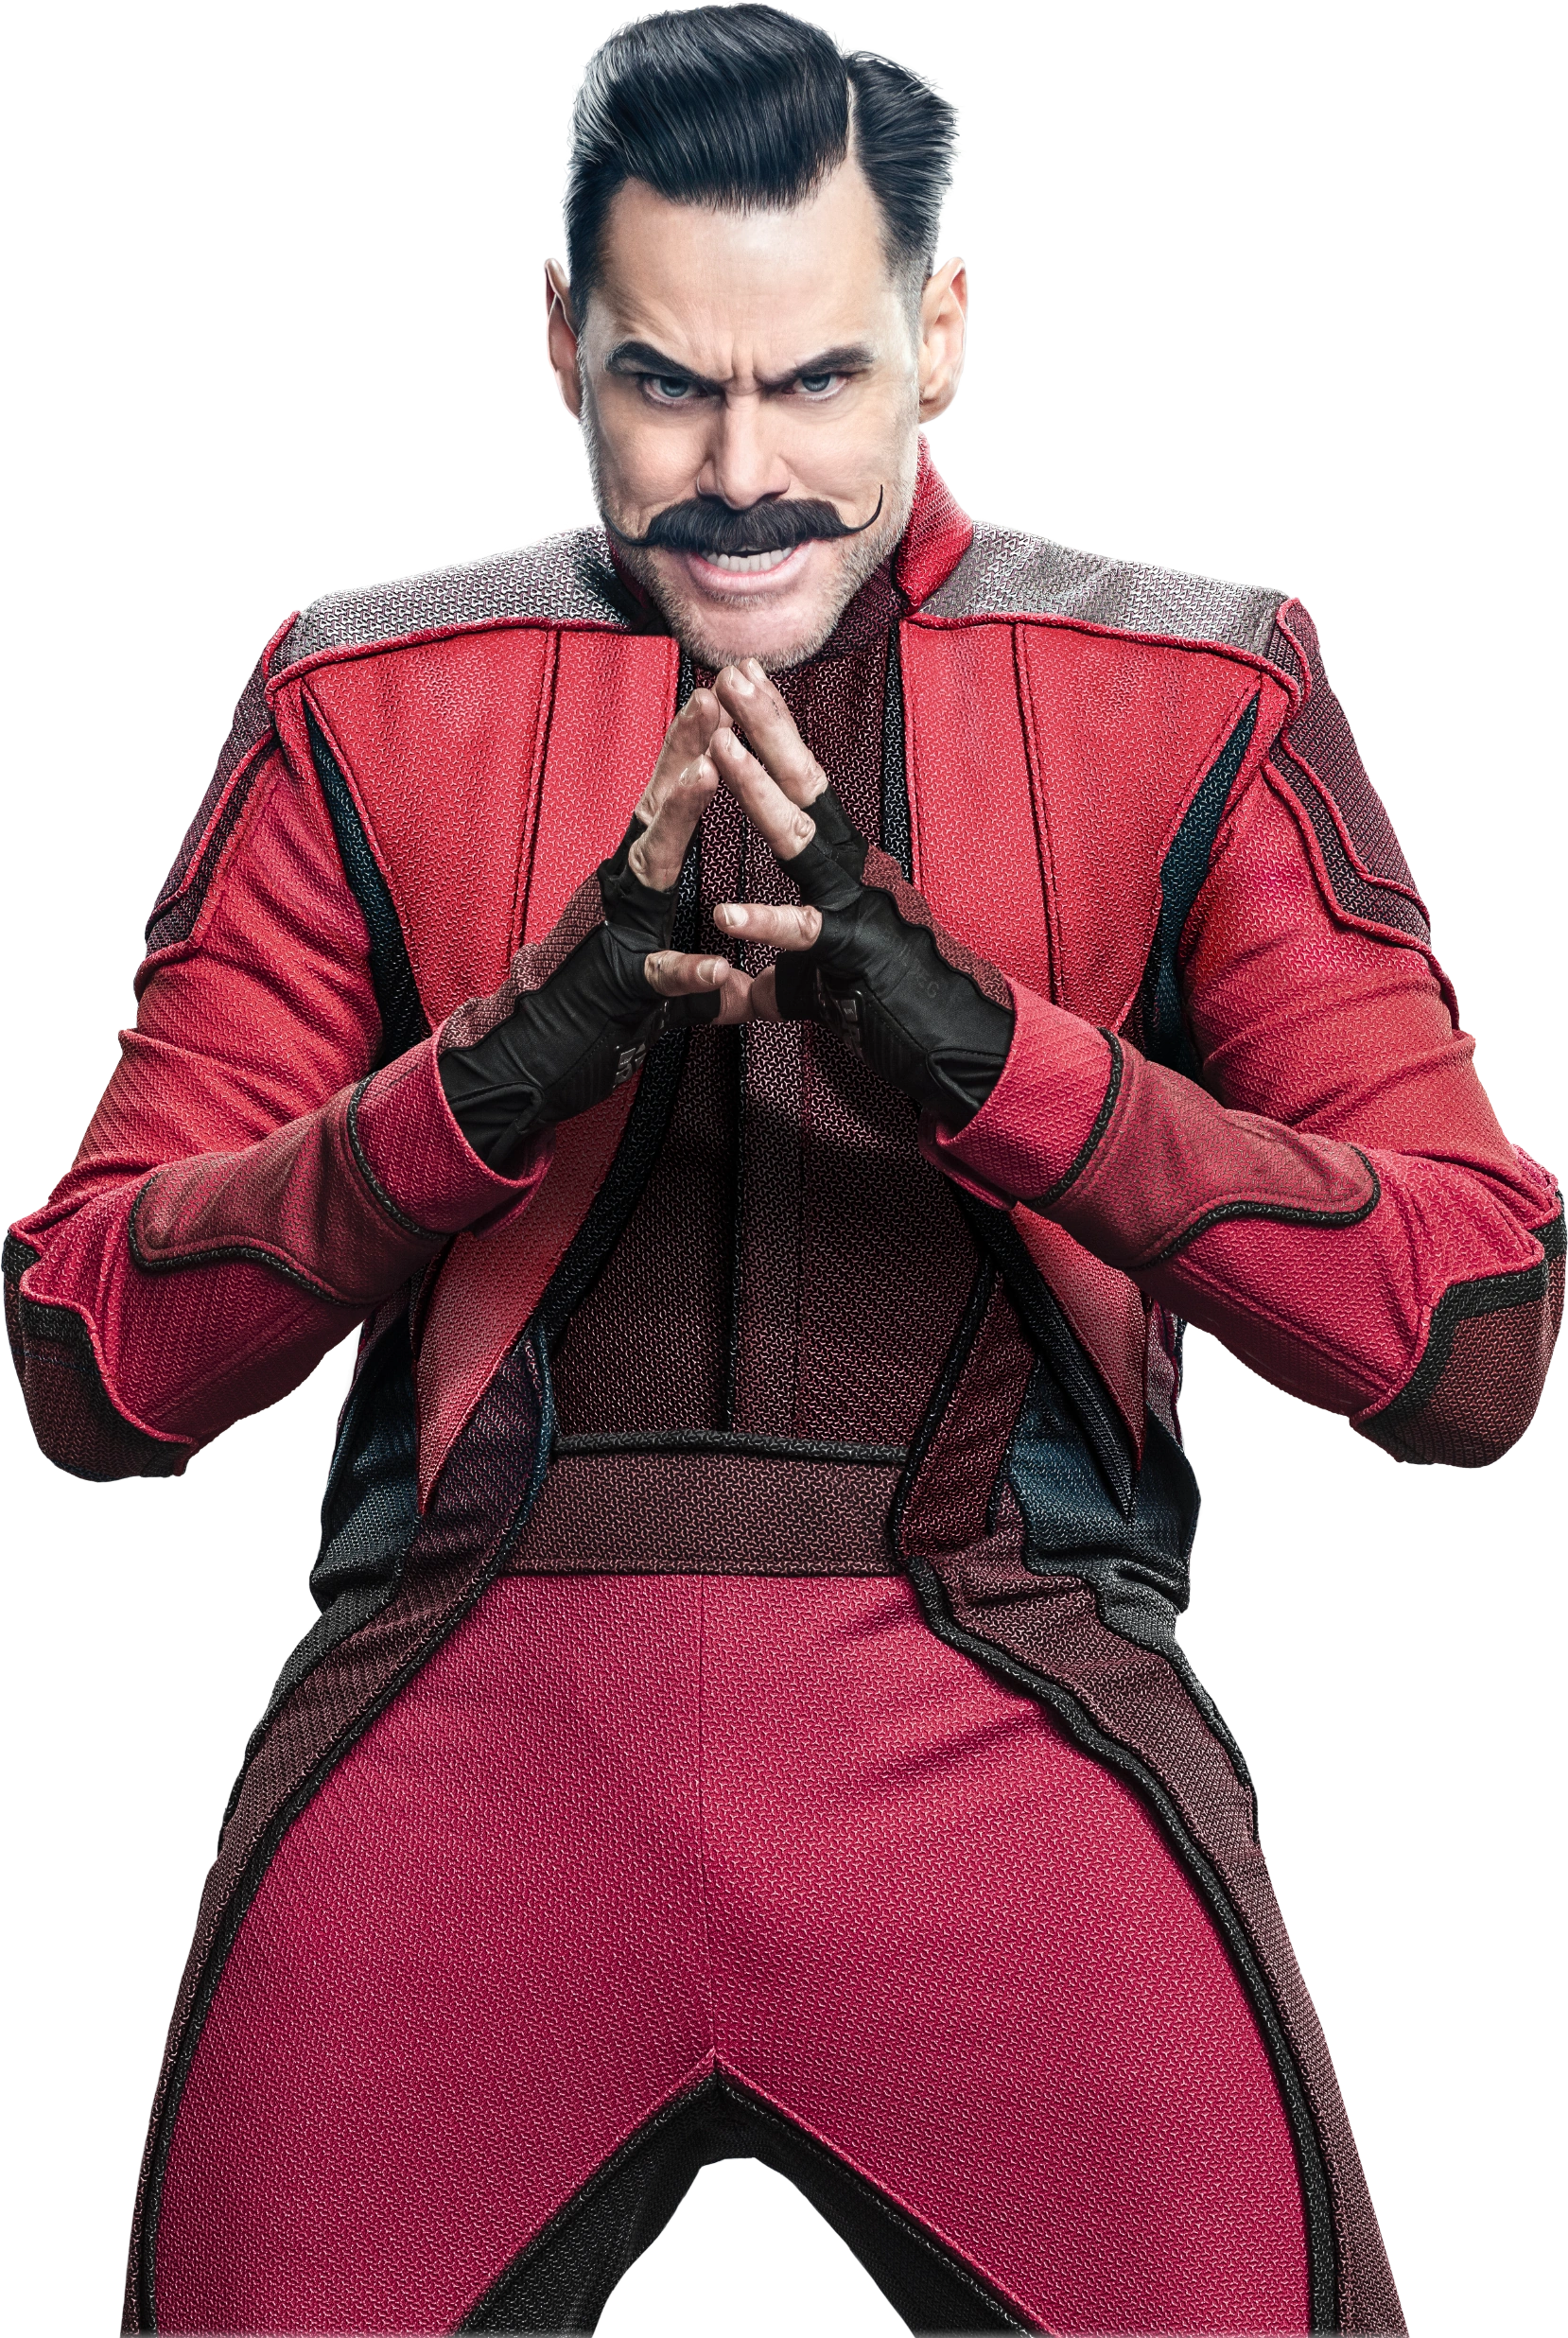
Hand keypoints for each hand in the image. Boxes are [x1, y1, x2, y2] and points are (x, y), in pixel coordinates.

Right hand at [439, 690, 754, 1168]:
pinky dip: (687, 971)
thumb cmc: (596, 1013)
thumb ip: (698, 971)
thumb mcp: (658, 975)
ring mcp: (619, 933)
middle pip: (658, 807)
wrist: (533, 1064)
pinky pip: (658, 975)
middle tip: (719, 694)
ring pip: (651, 866)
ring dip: (681, 819)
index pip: (667, 802)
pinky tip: (717, 964)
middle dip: (688, 749)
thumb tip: (733, 972)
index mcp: (636, 883)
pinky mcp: (621, 987)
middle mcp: (622, 893)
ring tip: (711, 773)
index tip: (719, 694)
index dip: (691, 748)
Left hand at [704, 660, 1013, 1122]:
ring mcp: (855, 905)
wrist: (946, 1042)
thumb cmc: (881, 1007)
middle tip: (733, 671)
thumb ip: (759, 987)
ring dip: (758, 792)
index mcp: (838, 866)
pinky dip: (764, 922)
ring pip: (800, 838)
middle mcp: (850, 870)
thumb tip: (721, 1000)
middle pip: (802, 784)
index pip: (799, 785)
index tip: (743, 682)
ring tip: (721, 748)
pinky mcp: (853, 953)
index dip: (770, 733)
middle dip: (766, 727)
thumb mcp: (801, 991)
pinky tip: (725, 911)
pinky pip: (804, 934)